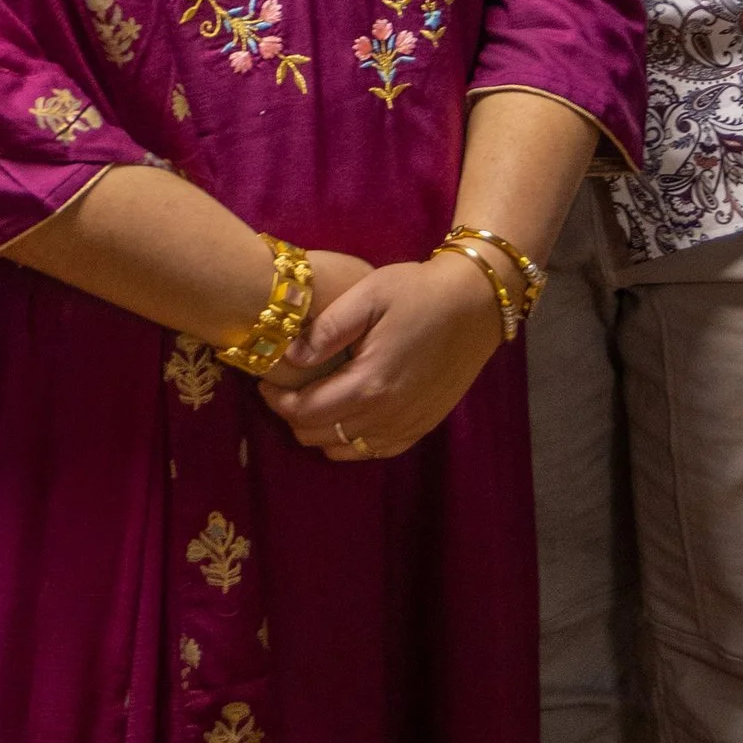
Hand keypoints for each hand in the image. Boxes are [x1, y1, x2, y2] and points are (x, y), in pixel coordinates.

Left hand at [261, 250, 506, 462]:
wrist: (477, 303)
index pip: (305, 412)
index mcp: (369, 383)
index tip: (265, 382)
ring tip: (314, 401)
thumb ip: (326, 329)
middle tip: (285, 390)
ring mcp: (408, 424)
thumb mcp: (368, 295)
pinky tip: (347, 416)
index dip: (277, 401)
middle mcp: (387, 414)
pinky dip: (353, 442)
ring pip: (346, 450)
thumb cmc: (418, 291)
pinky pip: (376, 451)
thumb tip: (289, 357)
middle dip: (294, 416)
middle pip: (320, 436)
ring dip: (321, 432)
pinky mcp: (424, 426)